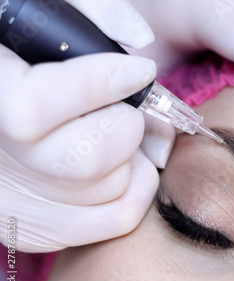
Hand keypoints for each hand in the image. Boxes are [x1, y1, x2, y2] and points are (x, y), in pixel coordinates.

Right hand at [0, 0, 173, 251]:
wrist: (7, 110)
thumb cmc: (23, 55)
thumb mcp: (38, 13)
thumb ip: (90, 12)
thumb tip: (141, 40)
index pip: (32, 109)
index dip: (99, 85)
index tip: (139, 70)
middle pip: (85, 159)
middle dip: (126, 124)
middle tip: (123, 105)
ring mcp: (12, 205)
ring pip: (110, 189)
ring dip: (133, 154)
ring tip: (113, 128)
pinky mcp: (39, 227)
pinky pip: (117, 219)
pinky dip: (138, 187)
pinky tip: (125, 161)